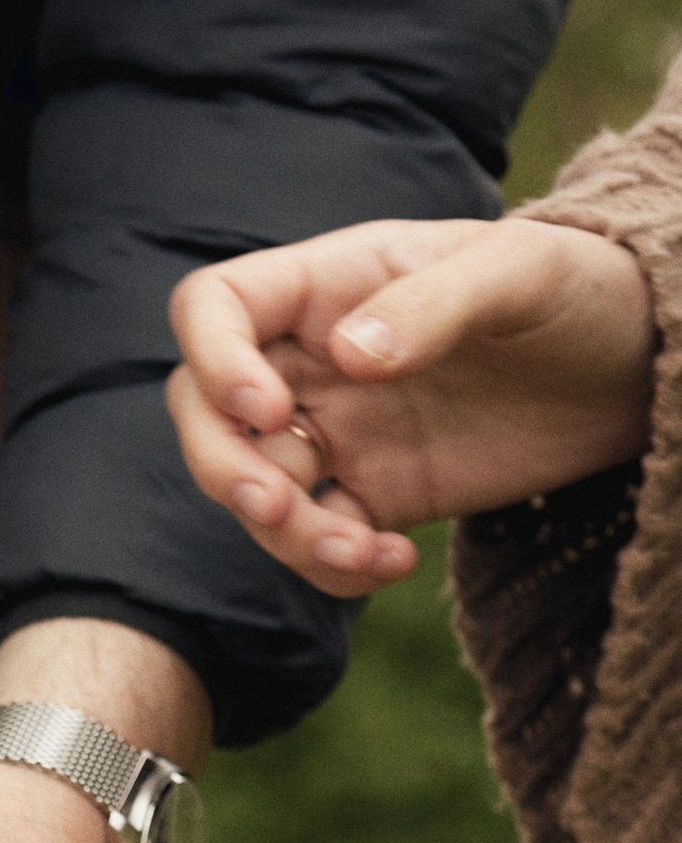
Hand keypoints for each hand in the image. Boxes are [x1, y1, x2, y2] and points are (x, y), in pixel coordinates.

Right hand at [167, 216, 654, 600]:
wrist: (637, 364)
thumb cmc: (583, 288)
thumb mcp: (522, 272)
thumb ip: (436, 302)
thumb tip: (349, 355)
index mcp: (331, 284)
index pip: (214, 309)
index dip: (215, 362)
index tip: (270, 411)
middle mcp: (316, 359)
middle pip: (205, 413)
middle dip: (223, 468)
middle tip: (279, 505)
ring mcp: (339, 431)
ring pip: (253, 490)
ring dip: (286, 537)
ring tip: (365, 552)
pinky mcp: (373, 495)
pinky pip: (316, 543)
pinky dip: (334, 570)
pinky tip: (395, 562)